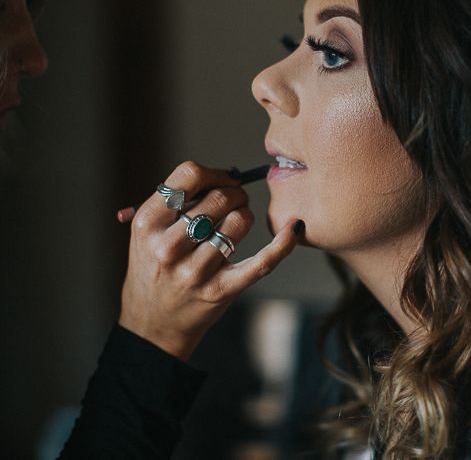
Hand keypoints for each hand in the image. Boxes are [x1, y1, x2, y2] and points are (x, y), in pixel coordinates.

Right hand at [119, 161, 299, 360]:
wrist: (153, 326)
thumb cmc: (155, 268)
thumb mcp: (149, 233)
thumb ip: (177, 202)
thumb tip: (227, 178)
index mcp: (148, 224)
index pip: (189, 175)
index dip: (214, 172)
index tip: (224, 180)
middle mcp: (168, 247)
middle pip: (219, 197)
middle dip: (235, 194)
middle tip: (235, 202)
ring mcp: (194, 271)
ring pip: (239, 221)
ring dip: (245, 215)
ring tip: (237, 224)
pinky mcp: (220, 290)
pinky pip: (261, 261)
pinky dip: (282, 244)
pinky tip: (294, 228)